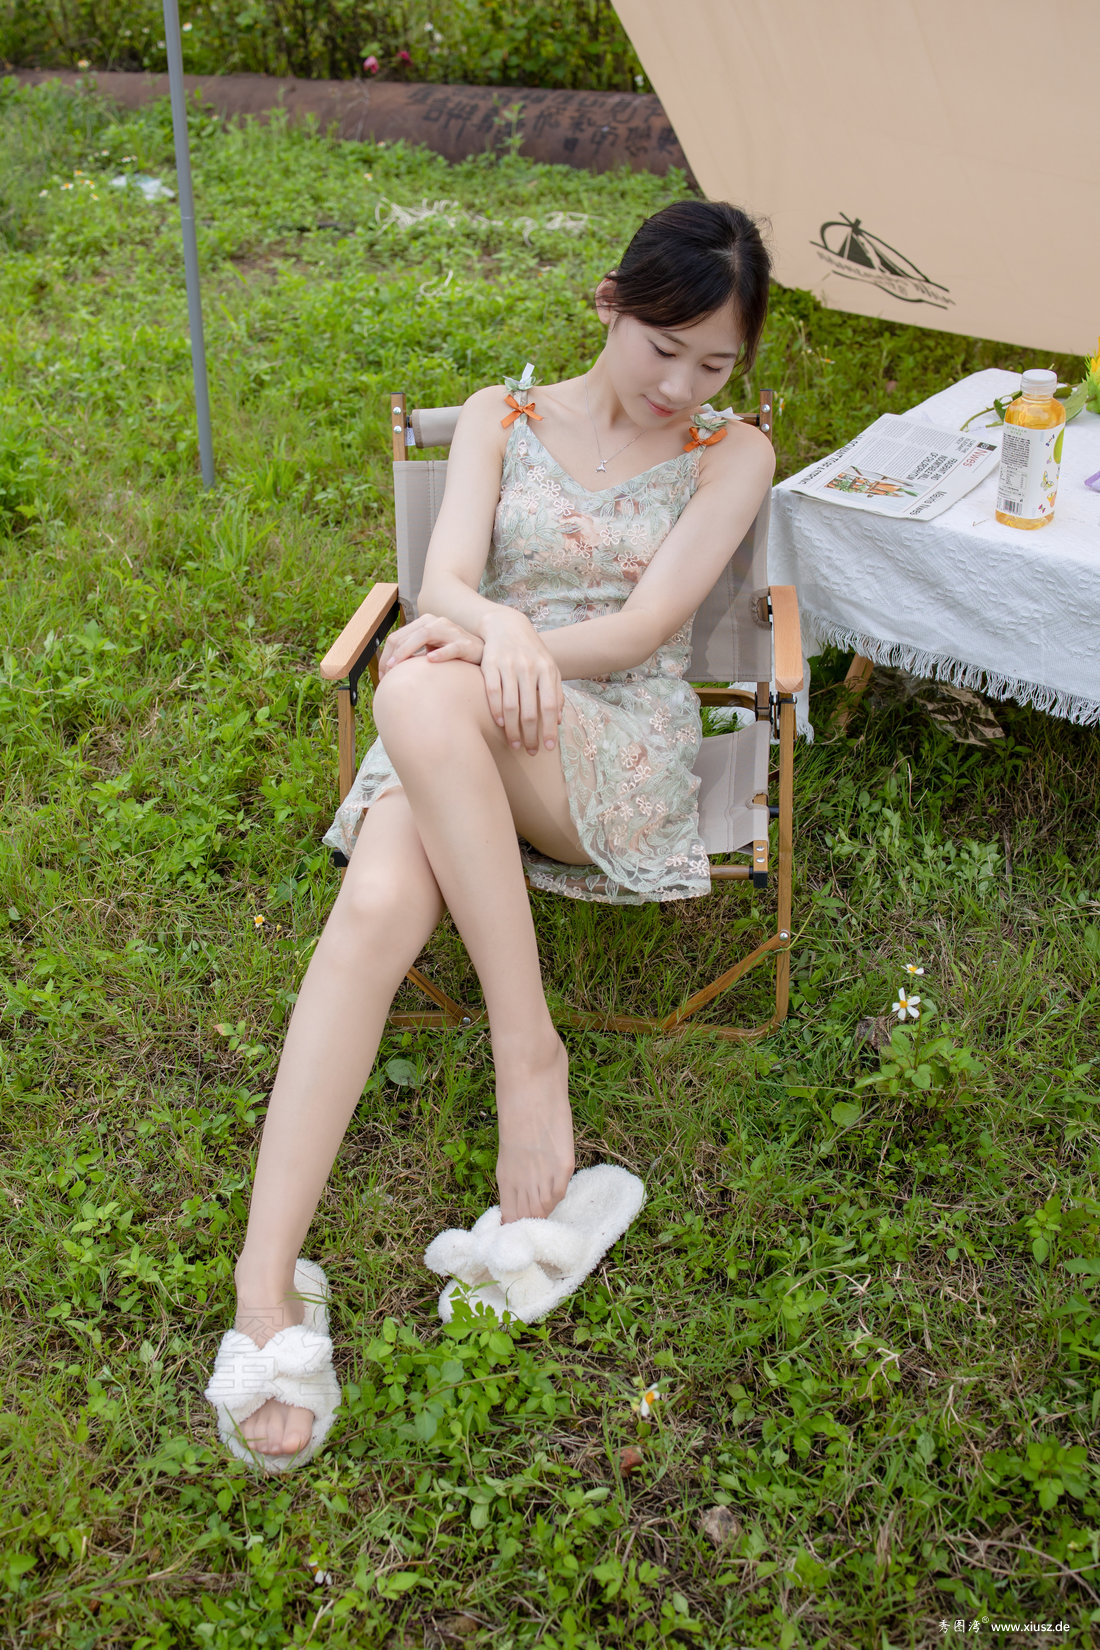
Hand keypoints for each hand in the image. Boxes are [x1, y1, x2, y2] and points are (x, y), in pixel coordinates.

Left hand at [377, 612, 483, 678]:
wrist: (484, 650)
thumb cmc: (454, 654)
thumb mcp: (431, 650)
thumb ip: (414, 654)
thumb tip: (389, 669)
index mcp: (424, 624)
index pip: (397, 637)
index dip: (385, 656)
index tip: (382, 676)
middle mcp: (436, 623)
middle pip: (406, 636)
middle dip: (392, 657)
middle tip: (386, 677)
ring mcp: (451, 631)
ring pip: (424, 636)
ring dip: (407, 651)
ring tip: (397, 667)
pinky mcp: (465, 644)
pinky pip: (451, 647)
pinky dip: (440, 653)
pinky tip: (430, 660)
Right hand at [480, 609, 562, 755]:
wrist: (506, 625)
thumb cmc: (531, 652)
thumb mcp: (549, 668)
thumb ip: (555, 692)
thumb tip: (557, 722)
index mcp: (547, 670)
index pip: (550, 706)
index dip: (549, 729)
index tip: (548, 748)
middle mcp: (529, 668)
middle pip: (530, 710)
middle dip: (530, 735)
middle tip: (530, 751)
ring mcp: (509, 665)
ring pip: (511, 705)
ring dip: (512, 729)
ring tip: (515, 744)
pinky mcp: (490, 663)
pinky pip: (493, 692)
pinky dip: (496, 711)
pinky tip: (499, 724)